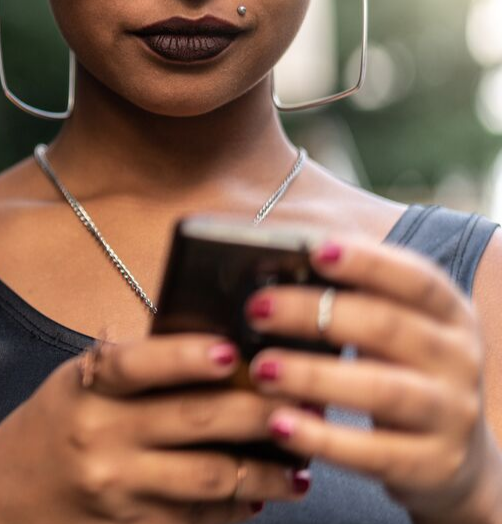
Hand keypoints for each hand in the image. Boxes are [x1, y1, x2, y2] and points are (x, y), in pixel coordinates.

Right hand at [0, 333, 310, 523]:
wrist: (2, 497)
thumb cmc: (53, 427)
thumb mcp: (76, 385)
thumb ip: (132, 367)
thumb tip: (217, 348)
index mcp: (85, 388)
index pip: (135, 363)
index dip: (185, 356)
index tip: (232, 352)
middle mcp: (99, 435)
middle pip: (194, 421)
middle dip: (259, 413)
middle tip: (304, 403)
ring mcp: (118, 487)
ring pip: (211, 478)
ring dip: (267, 472)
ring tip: (301, 463)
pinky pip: (200, 518)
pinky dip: (238, 508)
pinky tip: (263, 497)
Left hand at [246, 237, 501, 521]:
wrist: (454, 456)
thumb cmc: (399, 373)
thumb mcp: (393, 331)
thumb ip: (348, 298)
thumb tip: (270, 262)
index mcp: (449, 313)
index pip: (415, 278)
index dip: (368, 262)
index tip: (316, 250)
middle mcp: (458, 359)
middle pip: (388, 327)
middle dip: (316, 314)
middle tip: (257, 309)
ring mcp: (451, 414)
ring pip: (383, 391)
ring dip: (314, 376)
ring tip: (261, 369)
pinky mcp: (433, 465)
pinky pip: (374, 453)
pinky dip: (323, 439)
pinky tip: (279, 425)